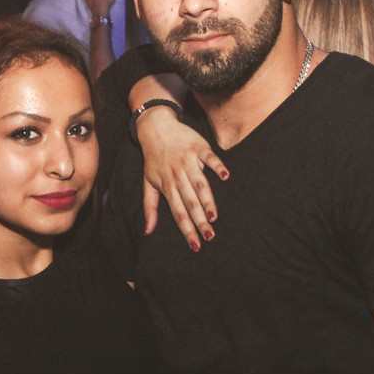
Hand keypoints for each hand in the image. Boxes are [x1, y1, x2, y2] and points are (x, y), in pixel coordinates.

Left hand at [135, 106, 228, 250]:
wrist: (156, 128)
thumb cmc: (153, 159)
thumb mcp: (148, 182)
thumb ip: (149, 207)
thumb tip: (147, 231)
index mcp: (167, 186)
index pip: (177, 213)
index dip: (186, 230)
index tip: (195, 246)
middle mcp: (177, 176)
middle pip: (190, 202)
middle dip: (199, 221)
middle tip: (209, 237)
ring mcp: (188, 161)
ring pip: (200, 184)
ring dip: (208, 200)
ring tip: (215, 217)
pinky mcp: (199, 148)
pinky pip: (210, 158)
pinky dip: (217, 166)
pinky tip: (225, 176)